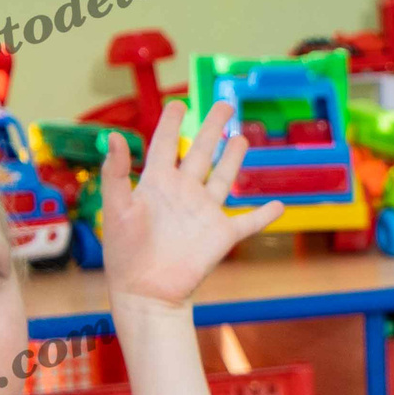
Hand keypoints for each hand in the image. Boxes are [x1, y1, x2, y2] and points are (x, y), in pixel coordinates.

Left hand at [95, 100, 282, 313]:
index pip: (166, 143)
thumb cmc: (125, 253)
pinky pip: (248, 222)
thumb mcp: (116, 208)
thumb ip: (116, 172)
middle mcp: (183, 192)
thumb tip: (114, 135)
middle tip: (225, 105)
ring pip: (224, 178)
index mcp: (156, 182)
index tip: (179, 103)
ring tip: (242, 138)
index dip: (172, 122)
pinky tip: (279, 205)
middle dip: (213, 127)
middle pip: (202, 152)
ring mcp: (204, 212)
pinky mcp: (221, 235)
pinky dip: (265, 215)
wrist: (147, 291)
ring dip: (234, 158)